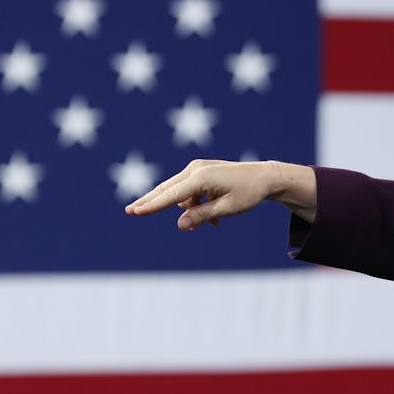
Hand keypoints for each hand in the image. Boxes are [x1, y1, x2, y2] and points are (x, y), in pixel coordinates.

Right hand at [125, 160, 316, 229]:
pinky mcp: (201, 172)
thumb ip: (201, 216)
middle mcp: (195, 170)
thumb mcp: (226, 209)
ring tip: (213, 224)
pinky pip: (190, 192)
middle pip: (166, 190)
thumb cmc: (248, 193)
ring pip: (180, 195)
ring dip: (190, 211)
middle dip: (151, 202)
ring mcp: (197, 169)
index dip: (152, 206)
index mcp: (201, 177)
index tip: (134, 212)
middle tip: (129, 212)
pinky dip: (196, 205)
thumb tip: (180, 225)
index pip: (171, 195)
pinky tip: (214, 219)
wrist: (264, 177)